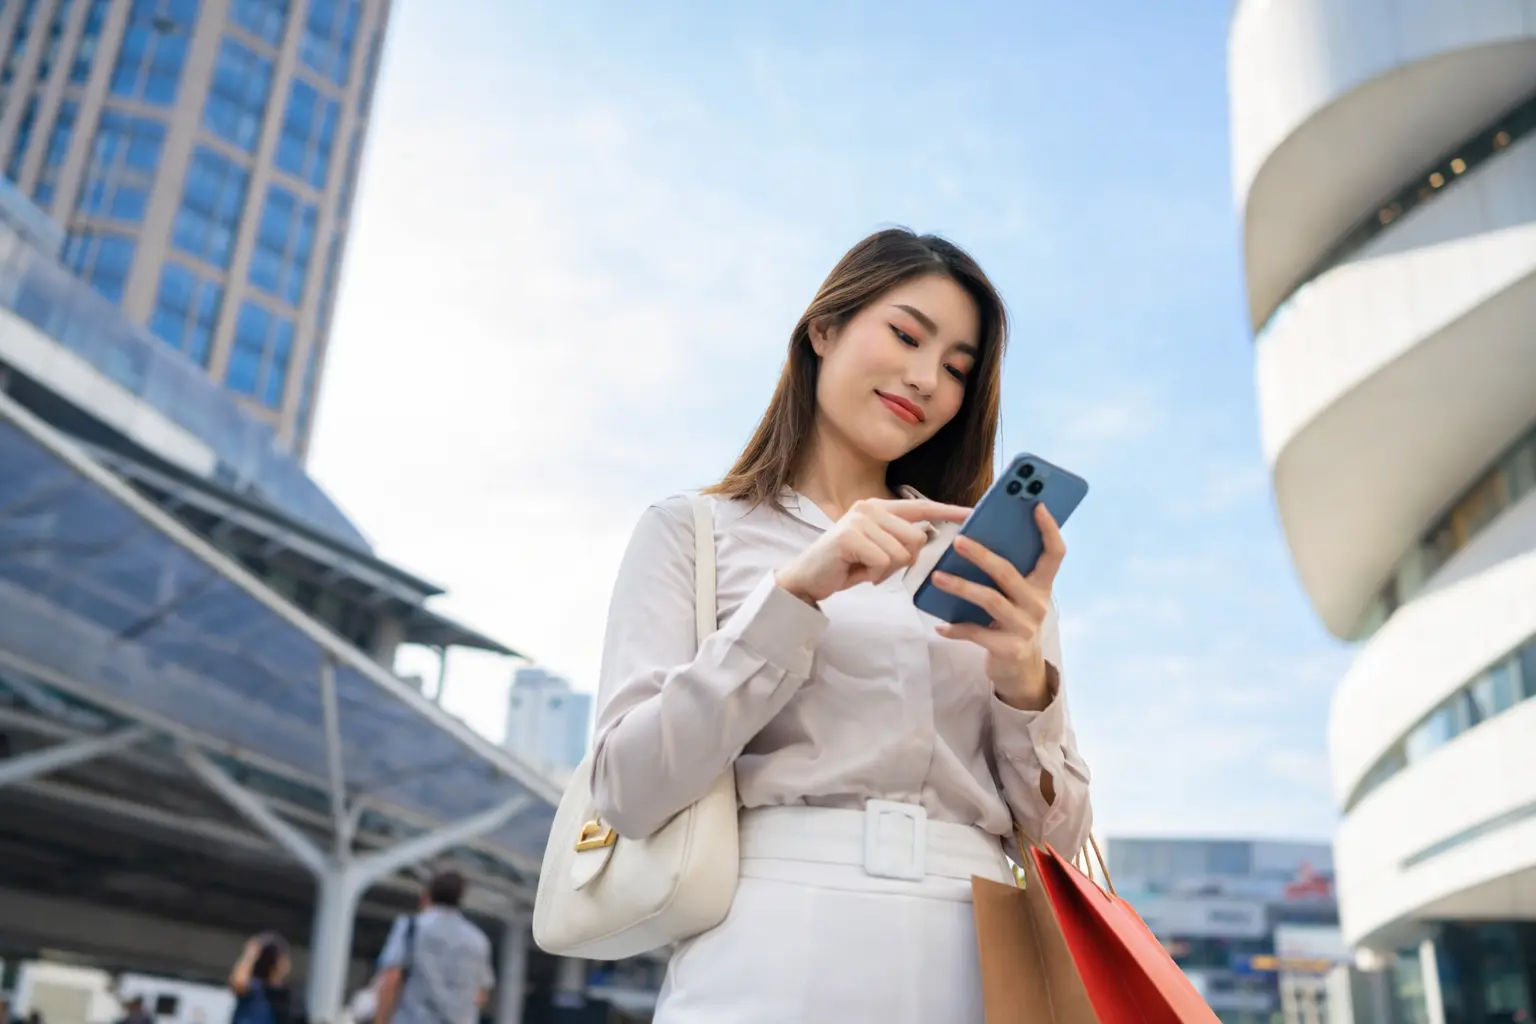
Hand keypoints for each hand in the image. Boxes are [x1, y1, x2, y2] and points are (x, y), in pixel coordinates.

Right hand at [776, 497, 970, 603]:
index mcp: (879, 507)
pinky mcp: (850, 536)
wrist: (808, 578)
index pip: (921, 506)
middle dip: (904, 560)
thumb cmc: (846, 565)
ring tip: (866, 569)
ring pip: (902, 553)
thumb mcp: (878, 549)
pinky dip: (876, 575)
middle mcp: (870, 508)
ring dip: (887, 571)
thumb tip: (928, 541)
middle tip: (879, 566)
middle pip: (916, 538)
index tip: (973, 514)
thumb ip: (901, 540)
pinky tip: (859, 573)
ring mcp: (859, 520)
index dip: (948, 511)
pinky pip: (885, 562)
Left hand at [929, 502, 1065, 708]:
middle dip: (981, 555)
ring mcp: (1024, 627)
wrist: (1020, 670)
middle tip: (957, 540)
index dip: (1049, 529)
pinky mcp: (1008, 648)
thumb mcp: (1019, 598)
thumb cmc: (1013, 622)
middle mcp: (1037, 604)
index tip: (1037, 506)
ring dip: (961, 587)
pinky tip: (940, 625)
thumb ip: (1008, 574)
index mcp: (1042, 586)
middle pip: (1008, 573)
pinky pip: (977, 633)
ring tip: (938, 577)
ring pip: (990, 600)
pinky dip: (956, 628)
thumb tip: (975, 538)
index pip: (1054, 553)